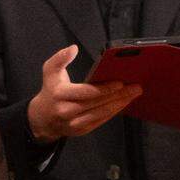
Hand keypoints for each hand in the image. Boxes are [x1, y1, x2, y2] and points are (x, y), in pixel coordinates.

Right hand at [27, 44, 141, 142]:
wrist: (43, 119)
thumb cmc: (51, 91)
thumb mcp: (50, 71)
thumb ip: (60, 58)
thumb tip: (73, 48)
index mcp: (61, 94)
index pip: (87, 92)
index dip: (105, 89)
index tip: (120, 82)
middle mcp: (67, 111)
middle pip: (98, 103)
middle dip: (119, 95)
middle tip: (136, 87)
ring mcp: (75, 123)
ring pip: (102, 113)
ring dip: (120, 104)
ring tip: (134, 94)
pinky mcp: (82, 130)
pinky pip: (102, 121)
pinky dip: (114, 111)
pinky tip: (124, 103)